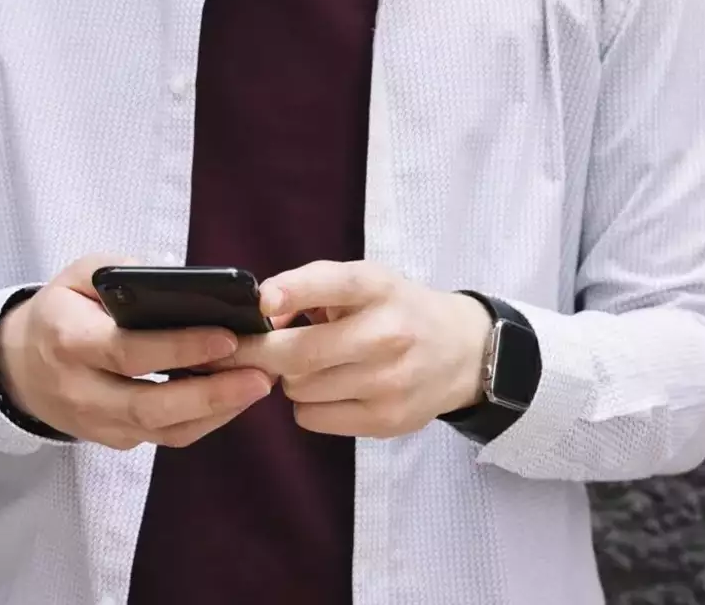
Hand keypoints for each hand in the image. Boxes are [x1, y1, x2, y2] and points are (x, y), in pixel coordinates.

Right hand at [0, 255, 273, 449]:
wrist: (18, 365)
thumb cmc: (60, 311)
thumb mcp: (77, 275)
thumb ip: (122, 272)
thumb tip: (179, 282)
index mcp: (69, 342)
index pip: (129, 352)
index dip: (180, 348)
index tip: (227, 336)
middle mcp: (80, 390)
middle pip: (150, 404)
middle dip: (210, 393)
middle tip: (259, 375)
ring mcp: (97, 423)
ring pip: (163, 430)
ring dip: (216, 411)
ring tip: (258, 384)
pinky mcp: (114, 440)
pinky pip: (165, 437)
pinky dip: (205, 420)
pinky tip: (235, 397)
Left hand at [231, 260, 492, 438]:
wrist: (462, 353)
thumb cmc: (394, 310)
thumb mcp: (362, 283)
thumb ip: (307, 289)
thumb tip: (260, 318)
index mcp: (379, 289)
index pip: (335, 285)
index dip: (293, 291)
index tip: (262, 302)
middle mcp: (388, 334)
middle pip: (299, 354)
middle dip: (259, 353)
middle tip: (242, 350)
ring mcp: (390, 382)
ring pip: (298, 388)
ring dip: (289, 378)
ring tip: (312, 366)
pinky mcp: (386, 420)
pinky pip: (311, 418)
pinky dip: (307, 405)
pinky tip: (329, 390)